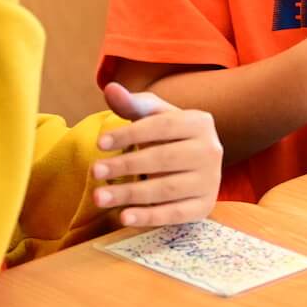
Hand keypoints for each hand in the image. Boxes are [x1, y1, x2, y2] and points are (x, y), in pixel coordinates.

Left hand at [90, 83, 223, 227]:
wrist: (195, 163)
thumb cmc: (169, 136)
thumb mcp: (153, 116)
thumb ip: (132, 104)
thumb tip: (110, 88)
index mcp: (200, 122)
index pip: (162, 126)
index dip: (130, 134)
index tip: (99, 143)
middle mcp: (211, 150)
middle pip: (164, 158)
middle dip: (126, 165)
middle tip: (94, 171)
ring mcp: (210, 181)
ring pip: (167, 189)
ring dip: (130, 194)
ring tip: (99, 197)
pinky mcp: (204, 206)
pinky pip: (175, 214)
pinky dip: (150, 217)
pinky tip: (124, 216)